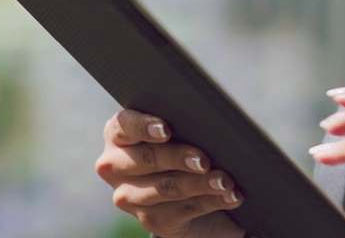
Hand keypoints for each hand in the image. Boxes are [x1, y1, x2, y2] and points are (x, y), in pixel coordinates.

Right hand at [95, 109, 245, 237]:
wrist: (188, 196)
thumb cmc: (182, 150)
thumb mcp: (176, 134)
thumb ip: (179, 125)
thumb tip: (205, 124)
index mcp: (118, 135)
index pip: (124, 126)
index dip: (143, 126)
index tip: (166, 130)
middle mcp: (115, 165)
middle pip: (147, 158)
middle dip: (179, 158)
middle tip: (204, 160)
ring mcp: (129, 196)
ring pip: (166, 187)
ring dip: (200, 184)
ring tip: (225, 181)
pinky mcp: (151, 220)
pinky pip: (182, 209)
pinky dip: (211, 201)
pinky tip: (229, 196)